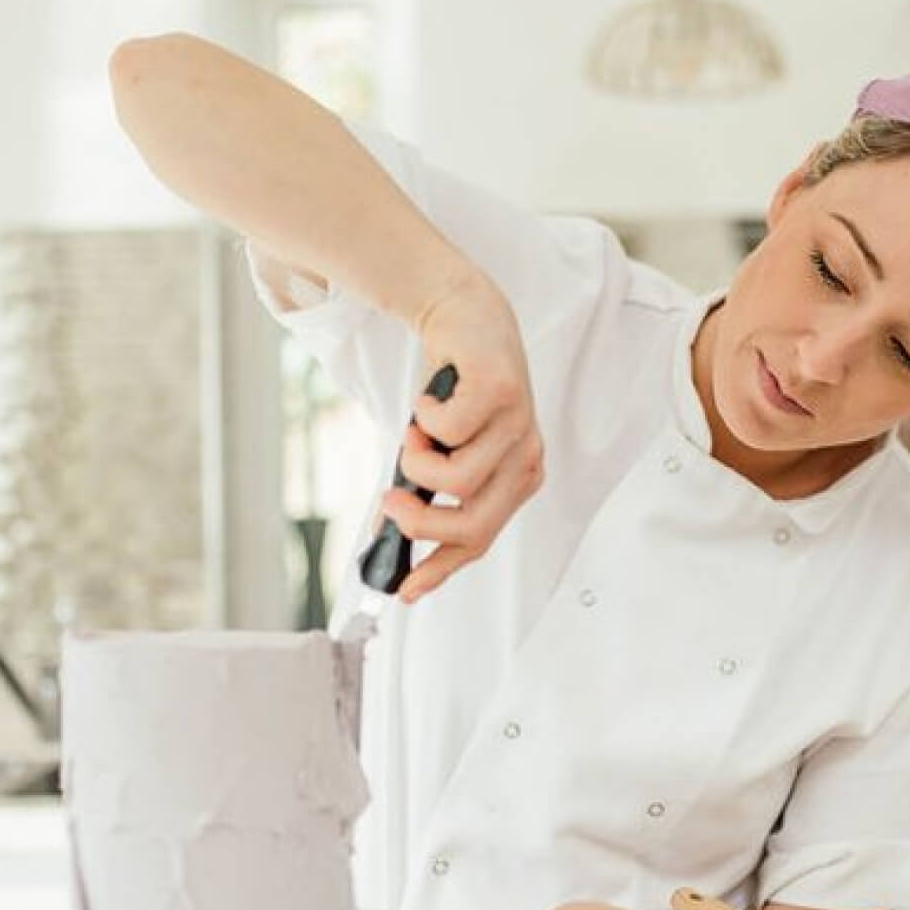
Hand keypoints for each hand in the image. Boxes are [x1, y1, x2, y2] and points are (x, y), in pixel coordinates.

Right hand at [381, 270, 543, 602]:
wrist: (464, 318)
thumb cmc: (451, 389)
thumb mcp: (437, 449)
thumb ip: (423, 493)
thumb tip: (384, 539)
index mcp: (515, 480)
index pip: (480, 540)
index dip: (441, 568)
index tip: (405, 591)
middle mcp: (526, 458)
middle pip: (472, 523)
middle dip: (419, 520)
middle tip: (388, 501)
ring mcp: (520, 425)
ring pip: (455, 478)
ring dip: (417, 459)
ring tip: (416, 433)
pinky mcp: (502, 391)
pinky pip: (446, 428)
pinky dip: (423, 416)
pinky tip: (431, 397)